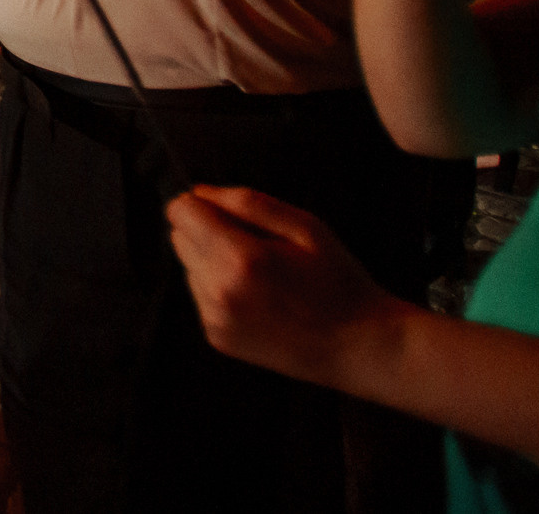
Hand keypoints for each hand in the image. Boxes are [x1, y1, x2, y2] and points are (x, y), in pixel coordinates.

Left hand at [166, 186, 403, 385]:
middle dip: (208, 232)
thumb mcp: (305, 227)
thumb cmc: (338, 281)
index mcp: (241, 259)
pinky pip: (200, 295)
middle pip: (179, 237)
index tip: (232, 214)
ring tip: (262, 276)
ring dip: (212, 261)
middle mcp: (220, 291)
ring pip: (188, 266)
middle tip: (258, 247)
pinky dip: (219, 289)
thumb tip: (198, 192)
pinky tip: (259, 298)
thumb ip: (246, 202)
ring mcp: (215, 319)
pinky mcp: (216, 337)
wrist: (358, 346)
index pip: (181, 211)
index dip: (204, 205)